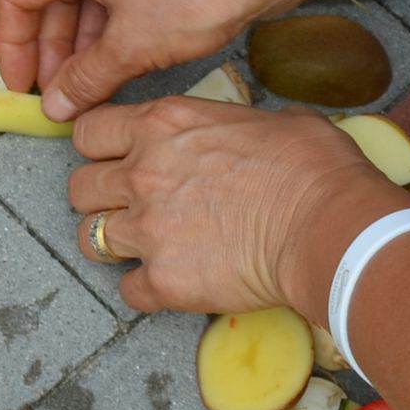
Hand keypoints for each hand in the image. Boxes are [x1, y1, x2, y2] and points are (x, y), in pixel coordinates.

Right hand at [0, 0, 295, 118]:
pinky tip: (122, 61)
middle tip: (58, 93)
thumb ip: (88, 78)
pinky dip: (113, 28)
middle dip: (52, 49)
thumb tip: (58, 104)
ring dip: (83, 43)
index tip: (23, 83)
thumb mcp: (132, 46)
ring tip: (89, 85)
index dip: (13, 44)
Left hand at [68, 97, 400, 316]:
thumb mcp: (273, 117)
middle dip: (98, 199)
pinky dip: (144, 290)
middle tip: (127, 207)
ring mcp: (148, 229)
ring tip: (142, 248)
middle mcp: (144, 172)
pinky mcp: (163, 280)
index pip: (88, 131)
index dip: (98, 148)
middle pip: (78, 188)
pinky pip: (128, 291)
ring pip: (89, 240)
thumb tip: (249, 132)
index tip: (112, 159)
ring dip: (112, 245)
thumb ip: (234, 123)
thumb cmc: (315, 167)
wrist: (330, 226)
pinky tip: (170, 284)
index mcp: (163, 125)